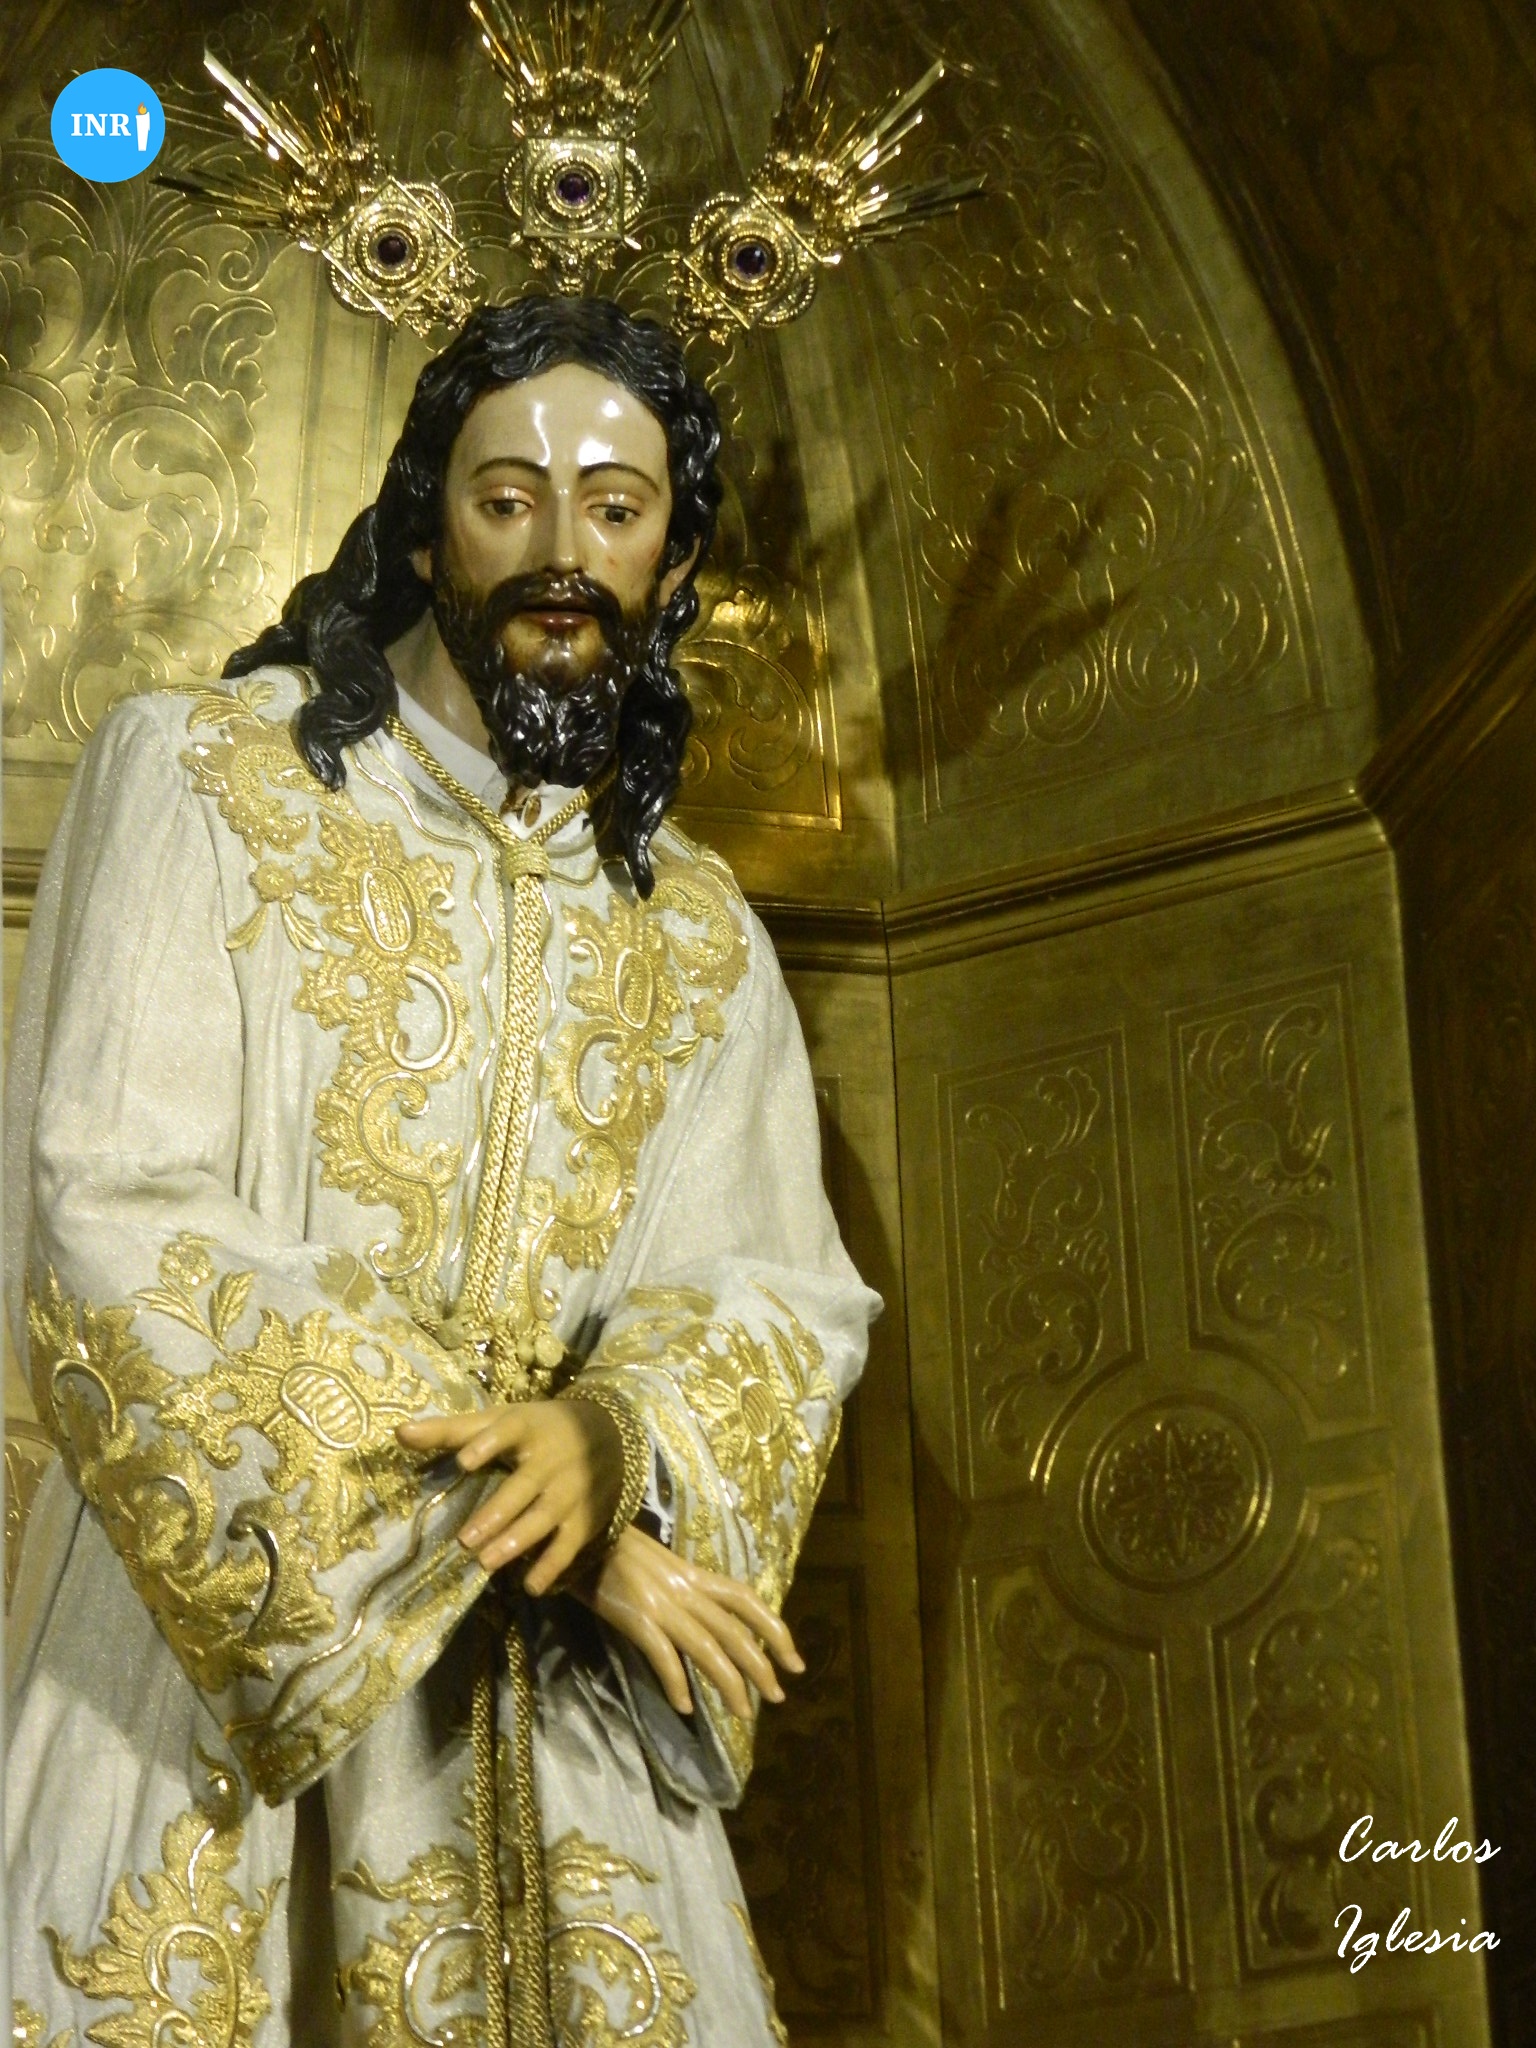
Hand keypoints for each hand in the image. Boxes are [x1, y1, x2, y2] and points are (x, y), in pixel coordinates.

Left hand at [396, 1399, 624, 1596]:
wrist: (611, 1434)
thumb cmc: (537, 1430)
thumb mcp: (500, 1420)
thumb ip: (450, 1430)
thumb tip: (399, 1433)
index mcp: (527, 1428)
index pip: (509, 1430)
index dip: (487, 1444)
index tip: (463, 1460)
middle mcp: (551, 1459)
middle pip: (524, 1486)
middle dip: (497, 1513)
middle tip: (465, 1540)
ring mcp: (571, 1490)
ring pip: (545, 1518)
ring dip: (517, 1541)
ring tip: (486, 1563)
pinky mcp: (586, 1518)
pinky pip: (569, 1545)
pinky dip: (552, 1566)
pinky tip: (531, 1586)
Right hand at [578, 1524, 804, 1721]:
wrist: (584, 1536)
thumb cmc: (618, 1552)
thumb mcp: (661, 1568)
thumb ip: (684, 1592)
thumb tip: (708, 1623)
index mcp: (694, 1575)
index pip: (746, 1600)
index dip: (774, 1628)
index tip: (794, 1660)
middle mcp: (686, 1590)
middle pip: (734, 1630)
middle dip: (761, 1665)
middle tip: (778, 1697)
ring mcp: (662, 1604)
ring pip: (708, 1647)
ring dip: (730, 1683)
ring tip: (744, 1713)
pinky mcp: (636, 1618)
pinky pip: (663, 1655)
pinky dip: (676, 1681)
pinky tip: (684, 1707)